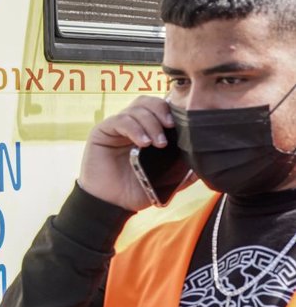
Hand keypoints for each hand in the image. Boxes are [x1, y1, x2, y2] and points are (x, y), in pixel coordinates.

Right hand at [77, 96, 174, 211]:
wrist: (112, 204)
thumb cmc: (135, 191)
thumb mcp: (165, 180)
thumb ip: (182, 171)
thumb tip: (204, 163)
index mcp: (146, 131)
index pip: (159, 109)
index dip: (171, 111)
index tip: (181, 124)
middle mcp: (131, 125)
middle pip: (147, 102)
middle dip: (161, 111)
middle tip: (170, 128)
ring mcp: (117, 127)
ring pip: (136, 108)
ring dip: (150, 122)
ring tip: (157, 143)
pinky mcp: (103, 131)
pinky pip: (120, 120)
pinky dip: (134, 128)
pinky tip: (143, 143)